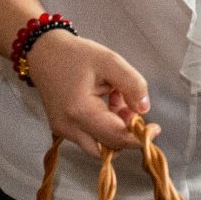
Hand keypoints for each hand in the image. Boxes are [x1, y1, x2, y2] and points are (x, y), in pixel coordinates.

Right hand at [24, 31, 155, 158]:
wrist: (45, 53)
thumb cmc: (76, 55)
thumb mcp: (110, 61)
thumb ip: (132, 84)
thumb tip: (144, 109)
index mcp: (80, 111)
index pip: (116, 137)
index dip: (139, 136)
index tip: (155, 128)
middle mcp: (68, 127)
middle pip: (109, 147)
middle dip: (126, 132)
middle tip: (129, 105)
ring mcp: (63, 131)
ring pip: (100, 145)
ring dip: (115, 129)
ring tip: (115, 100)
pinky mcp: (62, 129)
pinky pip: (90, 137)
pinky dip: (103, 126)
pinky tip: (104, 103)